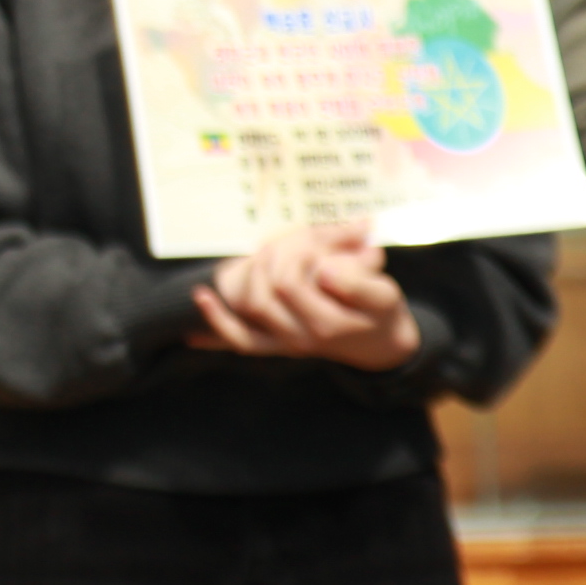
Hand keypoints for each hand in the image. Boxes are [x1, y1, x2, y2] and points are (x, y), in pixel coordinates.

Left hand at [188, 219, 420, 370]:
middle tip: (295, 239)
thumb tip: (326, 271)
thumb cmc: (380, 310)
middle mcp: (301, 337)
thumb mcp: (384, 294)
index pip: (290, 280)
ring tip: (265, 251)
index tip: (316, 240)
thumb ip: (360, 283)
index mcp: (328, 324)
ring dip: (250, 271)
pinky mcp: (273, 344)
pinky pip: (240, 340)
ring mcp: (284, 342)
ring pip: (249, 305)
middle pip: (268, 287)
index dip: (299, 251)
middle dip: (277, 254)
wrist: (379, 344)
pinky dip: (218, 322)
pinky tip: (201, 298)